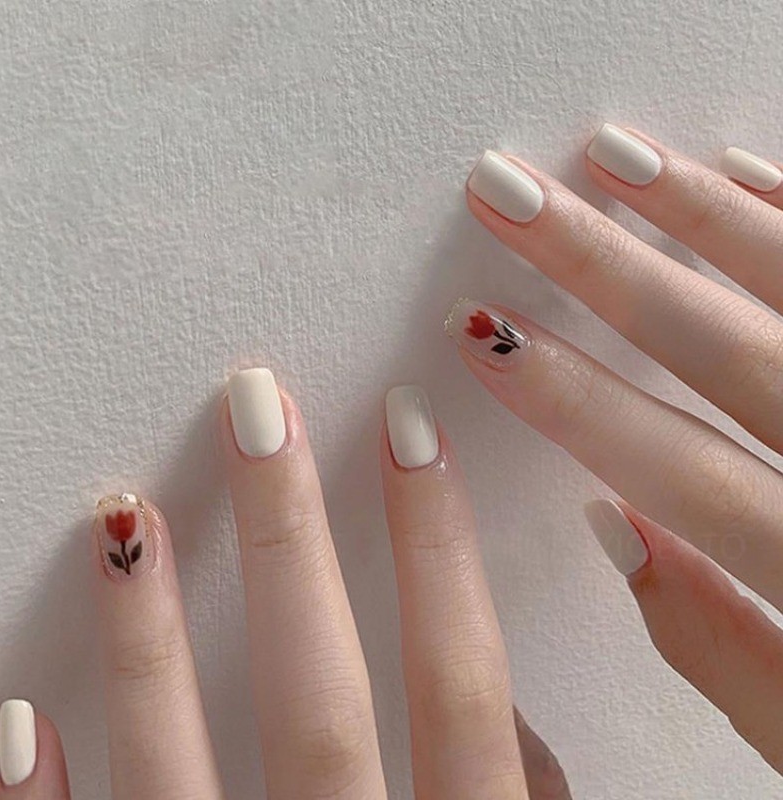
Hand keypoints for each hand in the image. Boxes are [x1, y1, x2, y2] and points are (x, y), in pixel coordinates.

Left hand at [0, 374, 569, 797]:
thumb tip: (502, 704)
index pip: (459, 675)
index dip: (439, 545)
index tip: (407, 428)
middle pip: (320, 693)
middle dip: (291, 539)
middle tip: (257, 413)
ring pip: (186, 772)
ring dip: (150, 637)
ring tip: (124, 514)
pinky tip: (16, 717)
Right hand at [451, 127, 782, 772]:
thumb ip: (720, 649)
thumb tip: (613, 529)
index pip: (675, 467)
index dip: (566, 397)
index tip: (479, 335)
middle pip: (725, 347)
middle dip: (602, 265)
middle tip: (510, 197)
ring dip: (701, 215)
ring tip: (612, 158)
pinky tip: (738, 174)